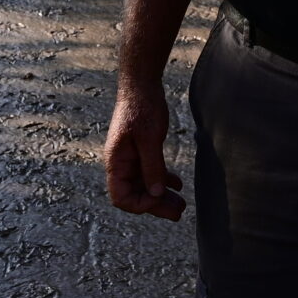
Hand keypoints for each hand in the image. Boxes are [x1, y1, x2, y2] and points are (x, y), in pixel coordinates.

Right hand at [104, 82, 186, 220]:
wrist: (142, 84)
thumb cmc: (141, 108)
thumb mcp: (149, 138)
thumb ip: (152, 166)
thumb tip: (155, 194)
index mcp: (116, 162)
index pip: (121, 197)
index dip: (140, 205)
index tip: (159, 202)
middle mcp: (121, 164)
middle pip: (136, 194)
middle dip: (156, 206)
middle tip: (178, 213)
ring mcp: (131, 158)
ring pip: (146, 185)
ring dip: (162, 196)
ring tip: (181, 205)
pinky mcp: (142, 150)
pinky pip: (151, 172)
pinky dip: (164, 181)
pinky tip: (177, 186)